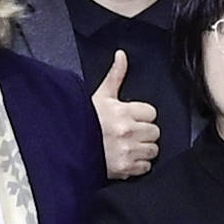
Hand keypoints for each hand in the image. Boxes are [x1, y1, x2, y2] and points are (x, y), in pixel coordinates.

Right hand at [90, 51, 160, 180]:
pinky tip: (126, 158)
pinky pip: (145, 167)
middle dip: (144, 132)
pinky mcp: (125, 168)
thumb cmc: (84, 121)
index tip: (130, 119)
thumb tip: (122, 55)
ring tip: (128, 146)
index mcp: (122, 111)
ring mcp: (127, 151)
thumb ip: (115, 75)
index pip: (151, 112)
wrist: (68, 146)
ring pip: (153, 150)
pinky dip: (138, 165)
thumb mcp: (101, 95)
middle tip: (130, 133)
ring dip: (143, 149)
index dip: (141, 116)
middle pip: (155, 131)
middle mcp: (127, 131)